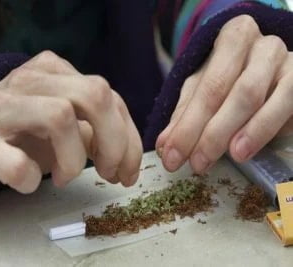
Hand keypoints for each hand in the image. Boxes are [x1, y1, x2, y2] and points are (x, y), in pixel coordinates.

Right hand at [0, 51, 141, 192]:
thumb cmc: (24, 131)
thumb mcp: (64, 124)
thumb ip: (96, 131)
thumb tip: (126, 159)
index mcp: (56, 73)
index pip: (110, 98)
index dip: (129, 139)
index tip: (129, 171)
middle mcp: (31, 80)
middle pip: (95, 95)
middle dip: (114, 142)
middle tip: (109, 172)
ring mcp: (2, 106)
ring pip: (60, 116)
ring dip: (73, 160)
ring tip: (66, 178)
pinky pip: (16, 161)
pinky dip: (30, 177)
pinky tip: (29, 181)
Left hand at [156, 15, 292, 172]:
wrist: (267, 65)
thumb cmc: (229, 76)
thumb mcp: (203, 88)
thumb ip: (185, 114)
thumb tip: (165, 146)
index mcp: (234, 39)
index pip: (208, 87)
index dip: (188, 127)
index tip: (172, 157)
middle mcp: (264, 47)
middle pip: (237, 93)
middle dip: (213, 134)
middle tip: (197, 164)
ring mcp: (289, 63)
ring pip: (265, 100)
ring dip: (247, 133)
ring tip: (231, 158)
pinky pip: (290, 107)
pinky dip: (267, 129)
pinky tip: (250, 149)